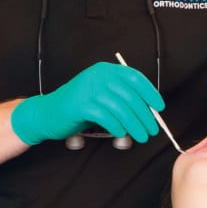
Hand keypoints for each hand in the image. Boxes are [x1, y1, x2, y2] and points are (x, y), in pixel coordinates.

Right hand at [11, 62, 163, 145]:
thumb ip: (121, 99)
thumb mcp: (101, 96)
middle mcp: (97, 76)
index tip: (159, 108)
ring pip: (121, 109)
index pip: (134, 77)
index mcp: (105, 70)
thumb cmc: (78, 107)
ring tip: (140, 137)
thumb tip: (148, 113)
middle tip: (151, 130)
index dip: (150, 92)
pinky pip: (106, 118)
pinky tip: (121, 134)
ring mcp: (88, 89)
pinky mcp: (80, 105)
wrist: (47, 113)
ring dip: (134, 125)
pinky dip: (117, 127)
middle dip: (145, 116)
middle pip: (130, 96)